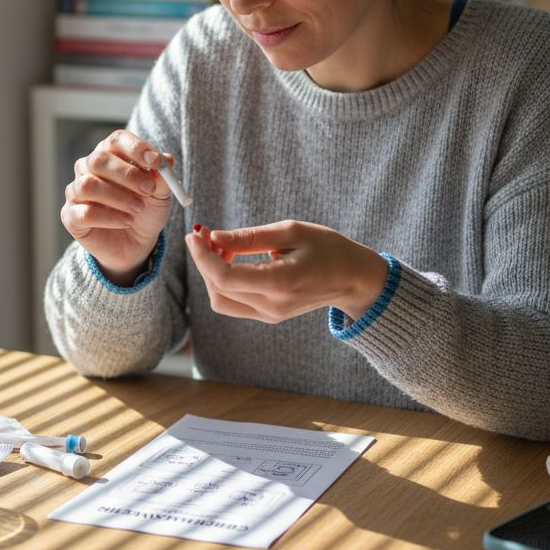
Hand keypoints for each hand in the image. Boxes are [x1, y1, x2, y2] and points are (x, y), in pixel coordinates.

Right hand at [60, 130, 173, 284]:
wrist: (136, 244)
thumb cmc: (145, 211)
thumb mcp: (160, 195)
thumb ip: (162, 178)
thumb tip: (166, 161)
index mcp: (111, 155)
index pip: (116, 140)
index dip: (136, 148)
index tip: (157, 162)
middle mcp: (88, 168)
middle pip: (99, 160)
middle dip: (127, 174)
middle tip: (148, 189)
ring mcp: (76, 191)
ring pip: (88, 185)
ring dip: (118, 197)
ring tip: (137, 209)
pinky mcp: (70, 215)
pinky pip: (84, 212)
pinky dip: (109, 218)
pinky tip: (126, 221)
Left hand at [185, 220, 389, 323]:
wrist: (353, 279)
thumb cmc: (327, 249)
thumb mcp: (291, 232)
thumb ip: (250, 237)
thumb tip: (213, 236)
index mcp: (280, 283)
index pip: (224, 277)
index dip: (202, 256)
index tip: (195, 233)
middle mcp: (272, 306)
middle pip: (217, 290)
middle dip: (204, 261)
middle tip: (207, 234)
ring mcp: (270, 315)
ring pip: (221, 301)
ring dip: (211, 274)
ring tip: (221, 246)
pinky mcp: (269, 316)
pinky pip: (233, 303)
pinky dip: (224, 282)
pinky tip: (232, 259)